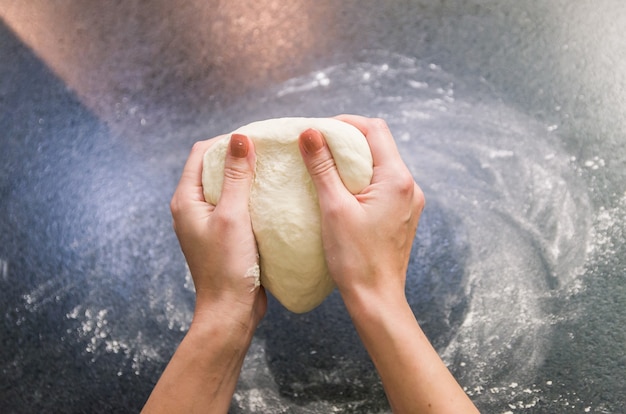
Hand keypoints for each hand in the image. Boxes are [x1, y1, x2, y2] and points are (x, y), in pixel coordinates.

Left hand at [170, 133, 265, 330]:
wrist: (230, 310)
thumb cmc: (228, 265)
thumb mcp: (233, 216)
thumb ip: (236, 176)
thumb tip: (240, 138)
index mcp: (186, 200)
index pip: (202, 152)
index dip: (227, 140)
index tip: (256, 137)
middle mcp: (192, 208)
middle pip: (214, 167)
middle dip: (239, 156)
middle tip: (269, 151)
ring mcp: (207, 222)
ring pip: (226, 186)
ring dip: (247, 177)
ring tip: (273, 170)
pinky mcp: (223, 234)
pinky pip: (235, 205)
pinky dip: (251, 196)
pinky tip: (271, 196)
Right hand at [298, 115, 423, 305]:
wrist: (376, 299)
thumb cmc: (355, 258)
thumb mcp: (334, 208)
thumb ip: (322, 167)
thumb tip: (310, 133)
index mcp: (397, 179)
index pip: (375, 130)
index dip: (346, 123)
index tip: (319, 129)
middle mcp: (409, 186)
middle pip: (379, 146)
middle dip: (347, 141)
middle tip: (317, 146)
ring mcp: (408, 202)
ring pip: (380, 165)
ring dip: (353, 161)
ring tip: (325, 167)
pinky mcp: (401, 215)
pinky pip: (382, 185)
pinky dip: (361, 180)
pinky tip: (340, 190)